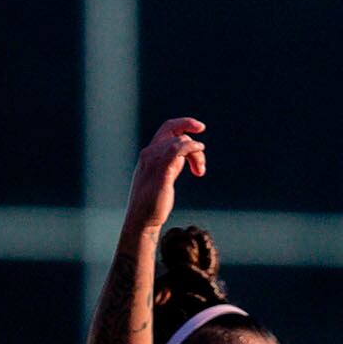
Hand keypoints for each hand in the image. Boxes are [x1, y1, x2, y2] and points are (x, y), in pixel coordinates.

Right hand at [125, 118, 206, 234]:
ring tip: (199, 171)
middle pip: (175, 132)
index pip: (167, 128)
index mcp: (149, 153)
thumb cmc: (153, 202)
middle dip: (193, 141)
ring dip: (196, 153)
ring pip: (179, 141)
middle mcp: (150, 153)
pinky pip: (177, 150)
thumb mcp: (162, 177)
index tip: (200, 128)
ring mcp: (154, 161)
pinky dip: (190, 149)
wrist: (142, 220)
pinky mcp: (161, 171)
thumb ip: (172, 164)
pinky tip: (198, 162)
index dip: (184, 123)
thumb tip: (185, 158)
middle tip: (200, 167)